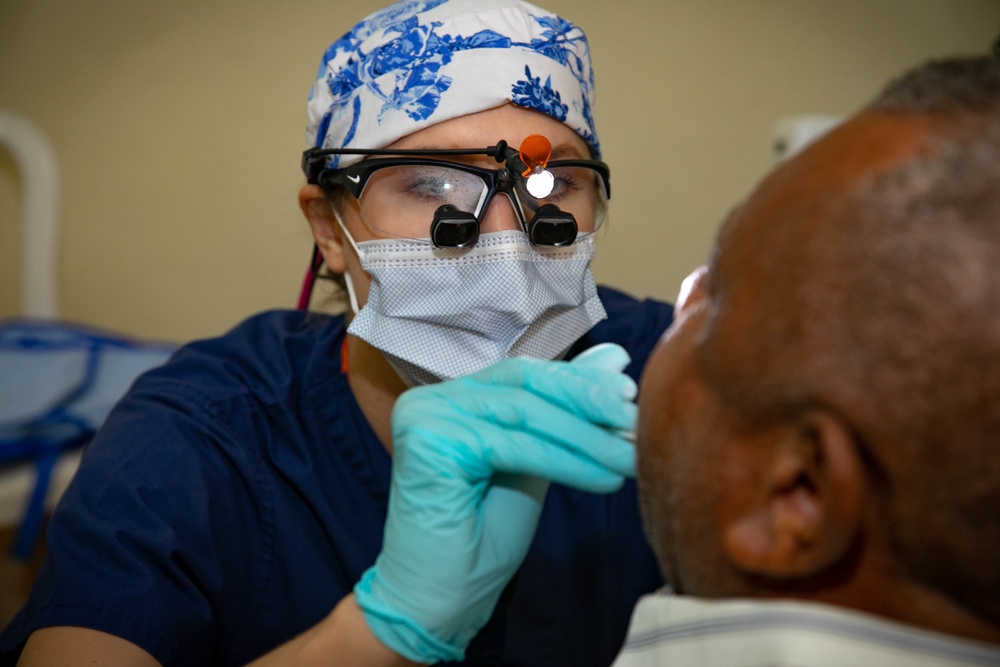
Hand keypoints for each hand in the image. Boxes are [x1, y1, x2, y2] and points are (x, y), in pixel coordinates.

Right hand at [354, 344, 637, 662]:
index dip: (579, 382)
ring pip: (525, 414)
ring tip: (630, 457)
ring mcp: (426, 416)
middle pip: (524, 384)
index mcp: (455, 397)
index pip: (525, 375)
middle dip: (586, 401)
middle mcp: (433, 399)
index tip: (628, 396)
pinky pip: (514, 446)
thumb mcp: (536, 464)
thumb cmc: (481, 539)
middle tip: (633, 419)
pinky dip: (566, 461)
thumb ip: (565, 414)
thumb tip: (614, 357)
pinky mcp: (431, 442)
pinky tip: (603, 479)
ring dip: (586, 437)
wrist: (438, 600)